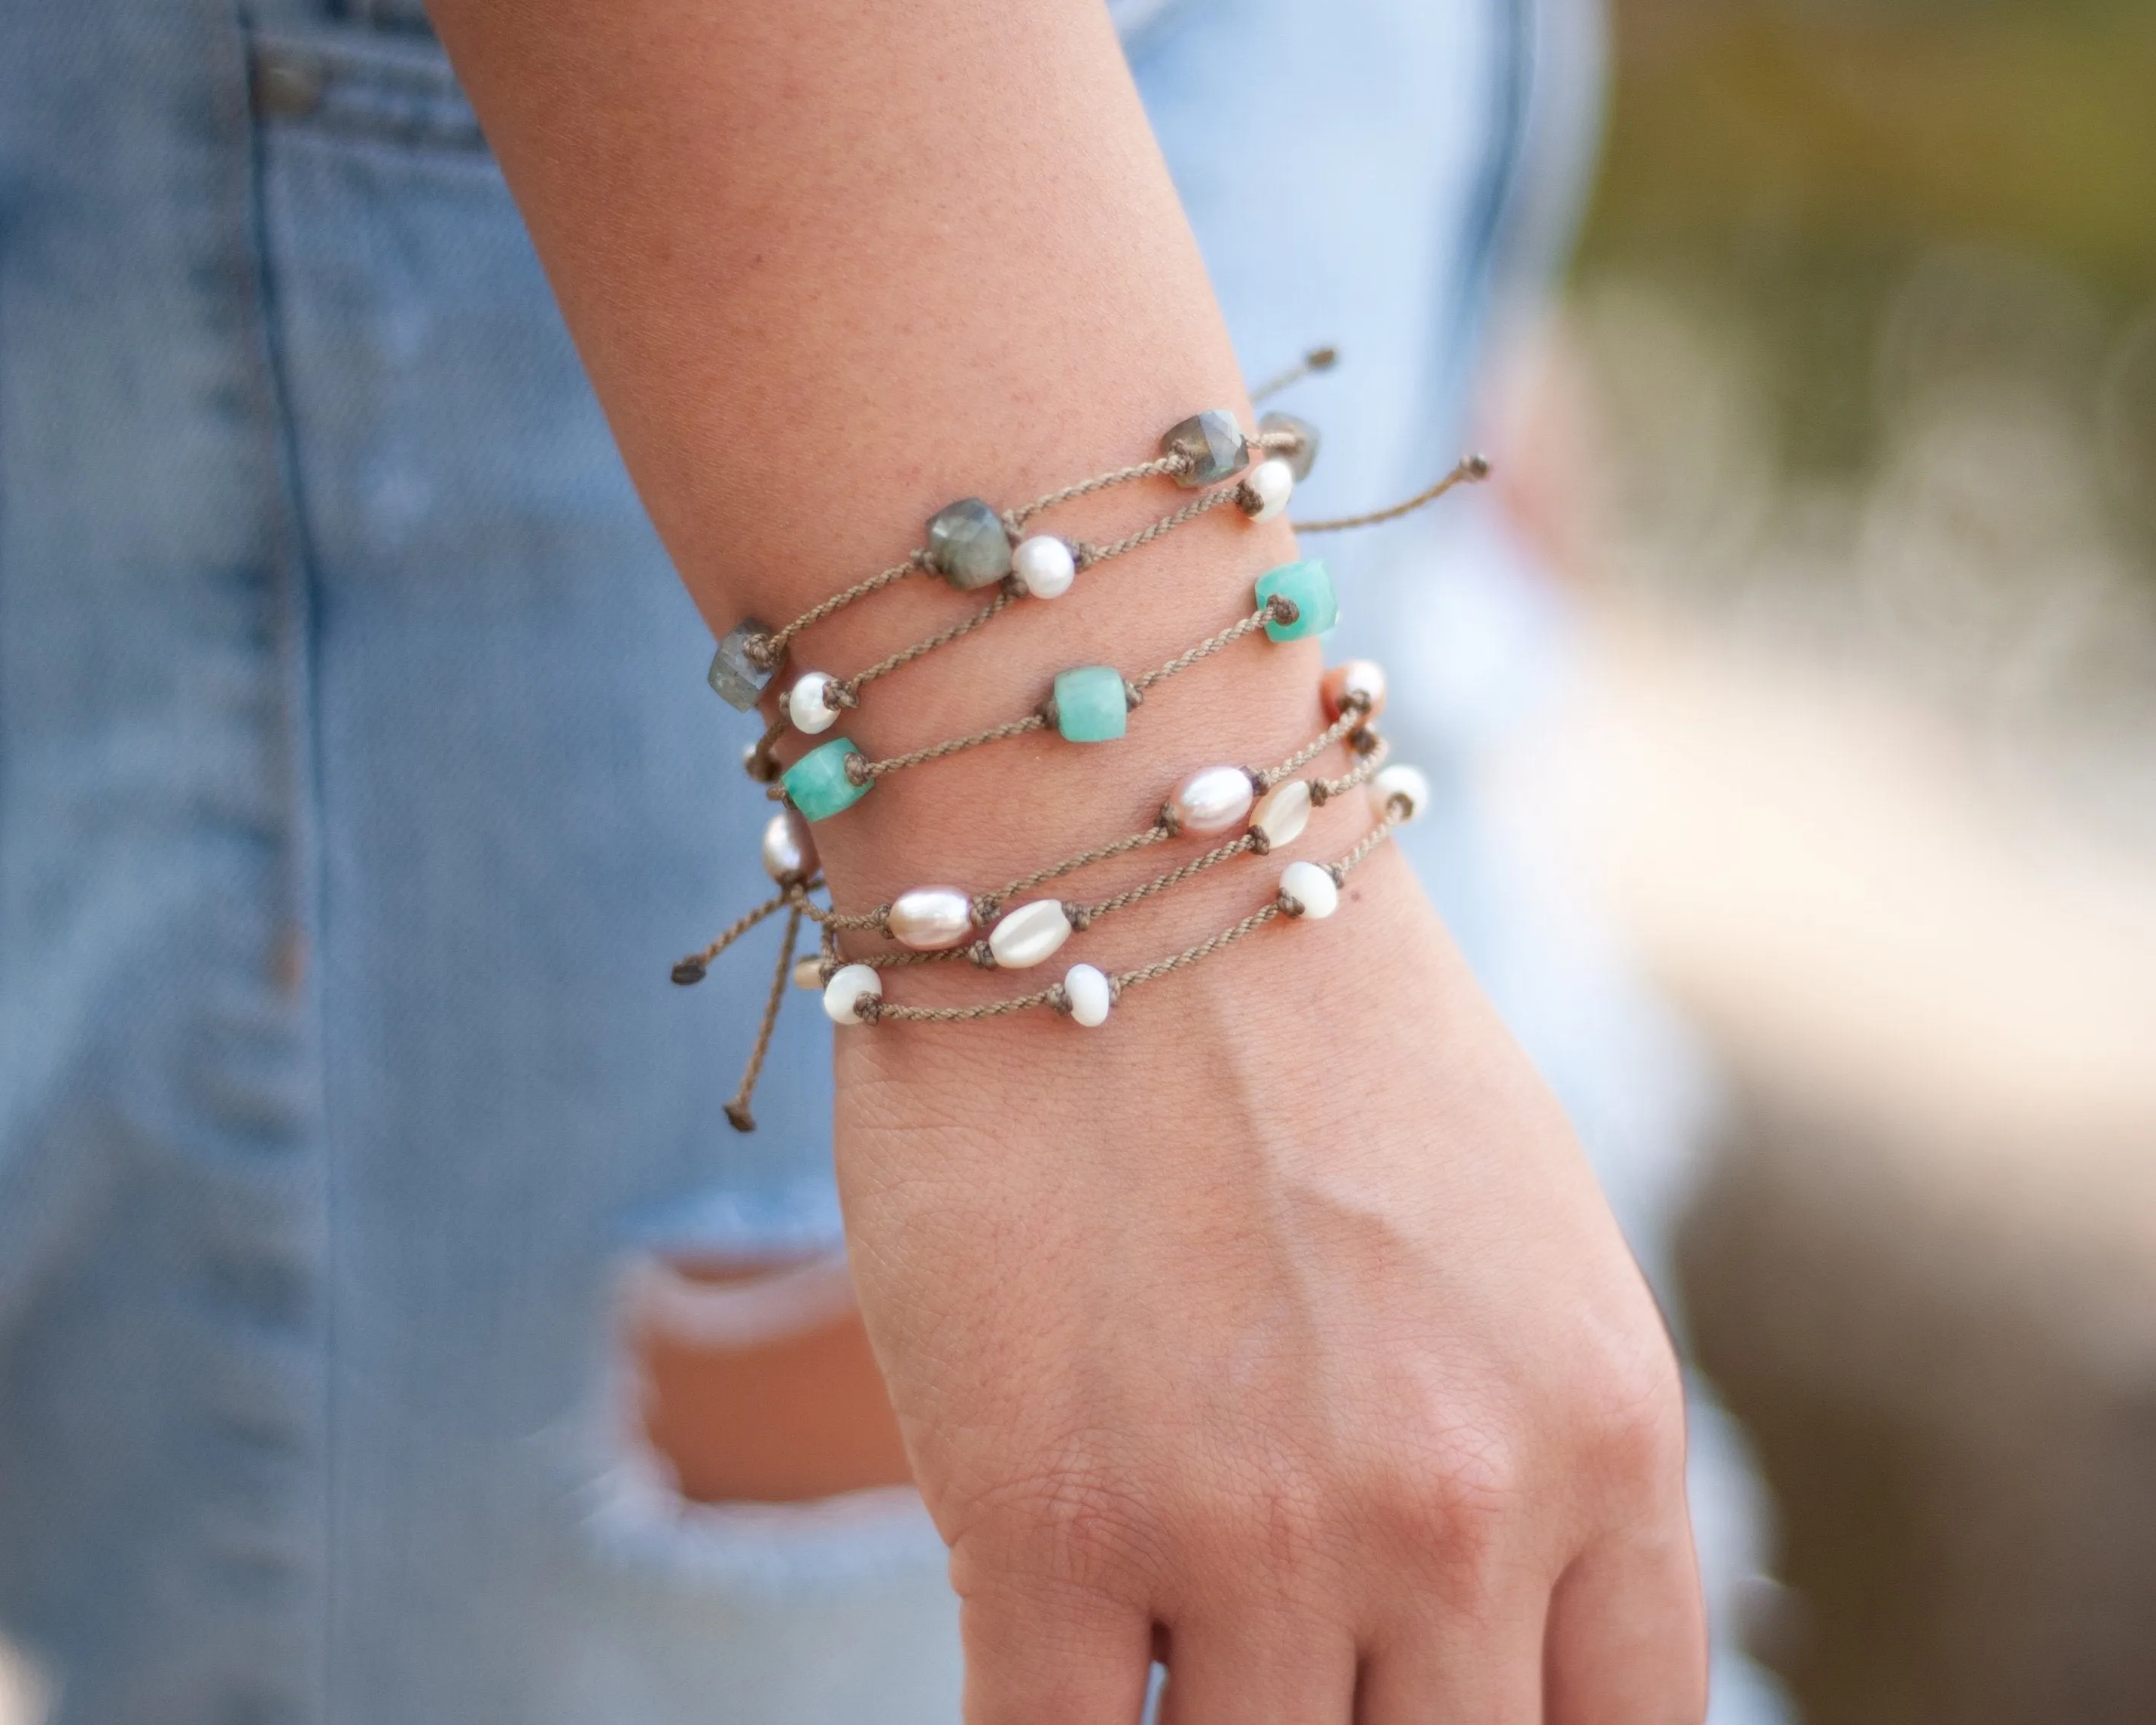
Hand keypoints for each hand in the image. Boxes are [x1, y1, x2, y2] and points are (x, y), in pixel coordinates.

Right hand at [835, 844, 1705, 1723]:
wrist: (1114, 852)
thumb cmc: (1304, 1028)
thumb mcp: (1516, 1244)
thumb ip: (1537, 1453)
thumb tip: (1489, 1633)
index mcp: (1603, 1434)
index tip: (1414, 1708)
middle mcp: (1459, 1510)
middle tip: (1267, 1660)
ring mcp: (1254, 1532)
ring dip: (1198, 1720)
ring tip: (1154, 1619)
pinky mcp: (1044, 1529)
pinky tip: (1042, 1658)